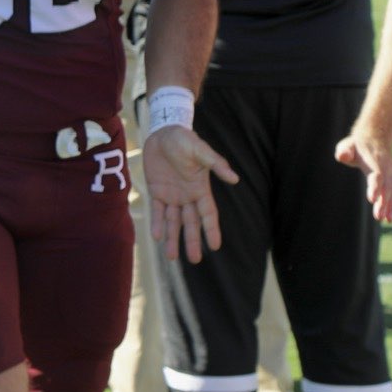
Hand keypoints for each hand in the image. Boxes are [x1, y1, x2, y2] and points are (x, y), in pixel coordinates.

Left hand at [142, 123, 235, 262]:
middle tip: (194, 259)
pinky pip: (156, 211)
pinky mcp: (156, 191)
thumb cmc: (184, 139)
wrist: (162, 131)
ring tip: (171, 256)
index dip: (211, 229)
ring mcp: (172, 195)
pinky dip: (157, 223)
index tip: (215, 246)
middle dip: (192, 240)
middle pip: (191, 222)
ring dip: (173, 238)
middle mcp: (187, 195)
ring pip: (173, 221)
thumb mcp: (200, 149)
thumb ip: (216, 163)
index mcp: (200, 188)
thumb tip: (235, 179)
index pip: (208, 213)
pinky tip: (158, 236)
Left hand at [336, 121, 391, 223]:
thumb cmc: (356, 147)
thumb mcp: (347, 146)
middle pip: (386, 187)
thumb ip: (345, 151)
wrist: (375, 139)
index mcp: (373, 162)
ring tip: (389, 220)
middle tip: (379, 217)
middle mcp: (386, 169)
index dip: (375, 187)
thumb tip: (343, 156)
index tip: (372, 199)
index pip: (376, 176)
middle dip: (384, 203)